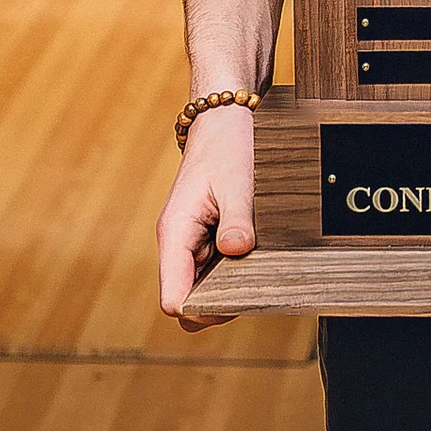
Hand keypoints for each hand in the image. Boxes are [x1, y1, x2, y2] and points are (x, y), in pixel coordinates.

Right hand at [156, 104, 255, 330]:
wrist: (221, 120)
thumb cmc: (225, 145)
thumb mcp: (236, 180)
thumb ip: (237, 218)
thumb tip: (237, 252)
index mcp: (174, 234)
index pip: (173, 299)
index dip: (201, 310)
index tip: (235, 298)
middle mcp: (177, 244)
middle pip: (187, 301)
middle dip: (218, 303)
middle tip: (255, 284)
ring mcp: (190, 243)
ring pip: (201, 288)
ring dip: (227, 286)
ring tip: (257, 265)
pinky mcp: (204, 238)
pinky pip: (214, 270)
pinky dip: (233, 270)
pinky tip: (254, 253)